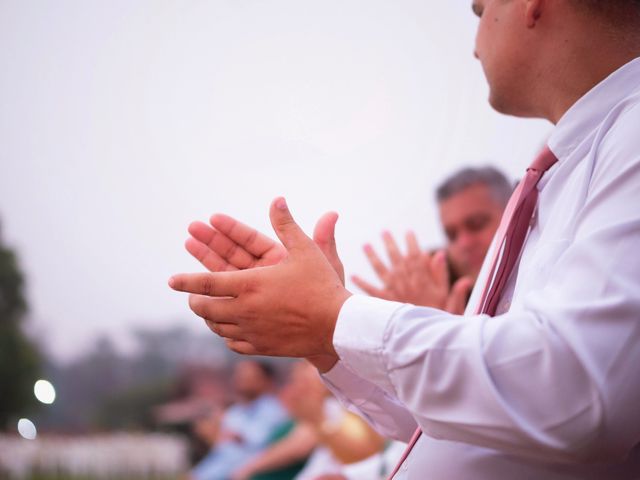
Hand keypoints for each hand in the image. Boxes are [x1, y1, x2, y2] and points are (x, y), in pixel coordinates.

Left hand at [169, 198, 351, 360]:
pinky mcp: (262, 348)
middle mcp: (245, 310)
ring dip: (209, 318)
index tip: (171, 281)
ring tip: (208, 311)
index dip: (185, 281)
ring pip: (217, 327)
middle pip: (205, 308)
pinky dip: (227, 335)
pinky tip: (229, 330)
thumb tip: (277, 199)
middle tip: (192, 296)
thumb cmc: (322, 286)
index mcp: (250, 284)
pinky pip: (233, 343)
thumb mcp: (306, 251)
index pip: (206, 282)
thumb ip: (287, 225)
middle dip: (195, 300)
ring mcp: (252, 332)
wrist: (338, 327)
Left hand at [351, 231, 472, 313]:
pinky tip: (354, 276)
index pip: (415, 256)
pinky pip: (372, 292)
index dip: (412, 243)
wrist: (426, 335)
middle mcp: (405, 282)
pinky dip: (363, 284)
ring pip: (382, 270)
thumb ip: (442, 274)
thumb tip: (440, 253)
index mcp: (421, 278)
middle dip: (390, 244)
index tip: (408, 232)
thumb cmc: (439, 315)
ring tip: (365, 245)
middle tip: (384, 232)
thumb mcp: (446, 295)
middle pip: (396, 259)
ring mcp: (394, 291)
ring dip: (373, 257)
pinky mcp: (386, 302)